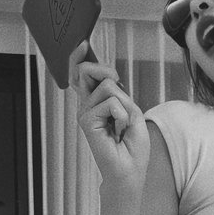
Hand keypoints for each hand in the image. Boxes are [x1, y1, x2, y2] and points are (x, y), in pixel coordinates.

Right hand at [69, 41, 148, 183]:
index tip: (82, 43)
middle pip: (88, 70)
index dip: (80, 58)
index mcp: (96, 103)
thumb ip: (119, 93)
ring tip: (121, 124)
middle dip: (105, 70)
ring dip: (124, 104)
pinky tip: (119, 131)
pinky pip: (112, 102)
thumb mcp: (132, 112)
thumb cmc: (132, 146)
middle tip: (117, 82)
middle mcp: (87, 106)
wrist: (129, 171)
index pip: (83, 75)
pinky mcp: (87, 121)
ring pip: (108, 86)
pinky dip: (123, 115)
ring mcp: (85, 113)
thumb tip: (109, 79)